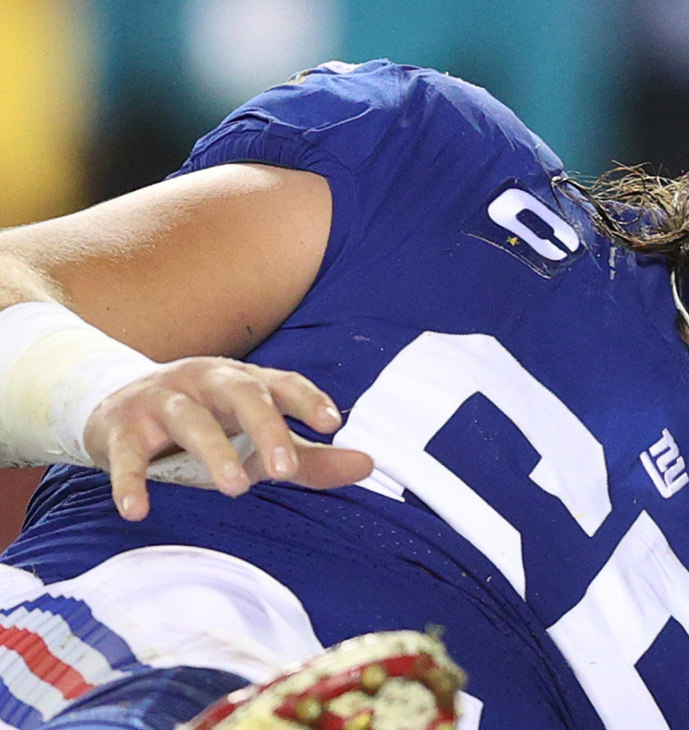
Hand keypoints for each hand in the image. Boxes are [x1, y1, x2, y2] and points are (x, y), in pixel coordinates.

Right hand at [83, 357, 373, 520]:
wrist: (117, 405)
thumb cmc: (209, 424)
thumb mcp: (258, 438)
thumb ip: (312, 456)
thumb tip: (369, 464)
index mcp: (245, 381)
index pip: (282, 383)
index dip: (307, 399)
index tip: (332, 423)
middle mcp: (206, 381)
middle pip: (241, 393)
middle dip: (265, 426)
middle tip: (283, 469)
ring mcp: (162, 400)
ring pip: (189, 418)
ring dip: (213, 451)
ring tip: (235, 488)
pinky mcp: (120, 427)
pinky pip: (126, 454)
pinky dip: (130, 481)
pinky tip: (138, 509)